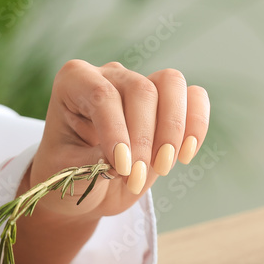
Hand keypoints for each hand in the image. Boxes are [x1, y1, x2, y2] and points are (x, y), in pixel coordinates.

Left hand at [13, 60, 209, 263]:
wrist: (84, 187)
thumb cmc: (67, 176)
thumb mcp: (67, 174)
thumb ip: (94, 162)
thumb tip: (128, 159)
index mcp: (74, 83)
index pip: (103, 95)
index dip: (117, 131)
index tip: (122, 167)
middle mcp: (108, 76)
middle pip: (141, 89)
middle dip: (144, 138)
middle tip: (135, 177)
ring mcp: (140, 84)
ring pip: (171, 83)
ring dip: (173, 128)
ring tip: (162, 167)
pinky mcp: (168, 103)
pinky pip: (195, 98)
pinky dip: (196, 126)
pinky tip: (184, 155)